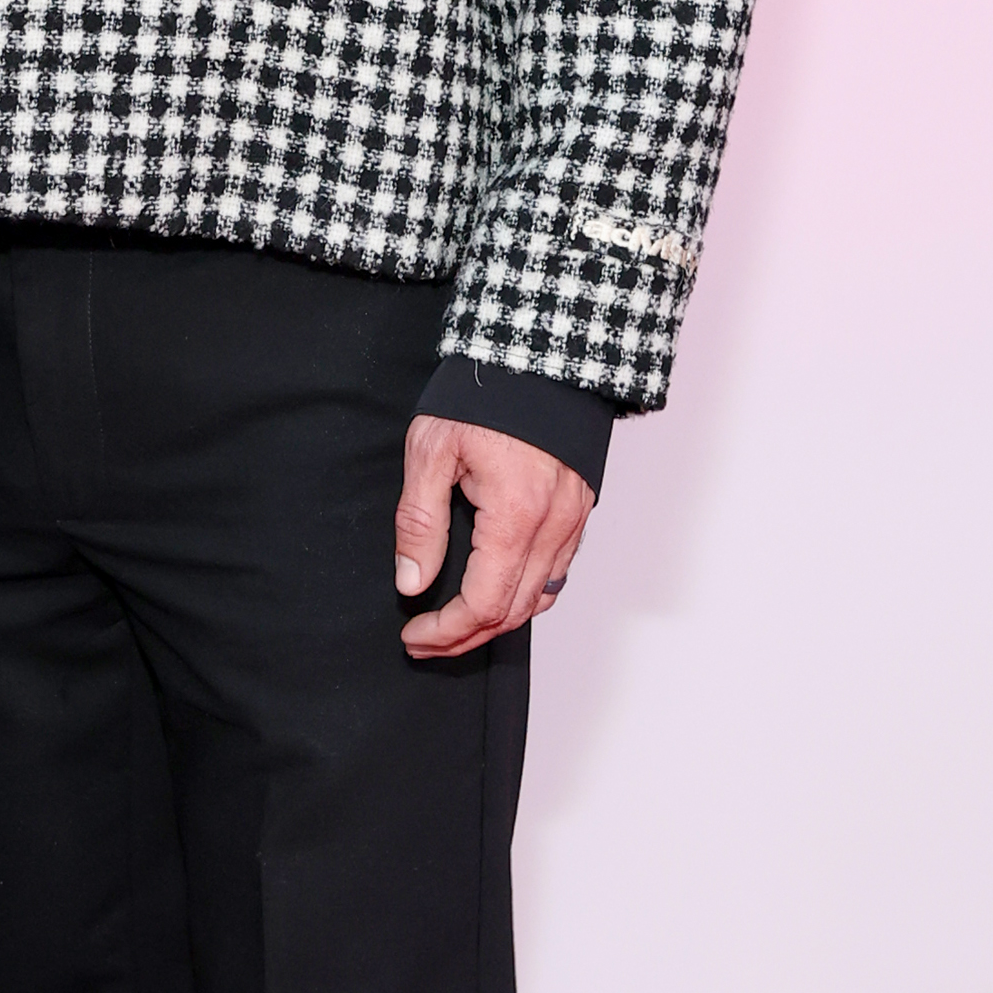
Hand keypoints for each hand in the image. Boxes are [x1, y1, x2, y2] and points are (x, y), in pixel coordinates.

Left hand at [393, 416, 589, 659]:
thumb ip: (419, 522)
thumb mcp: (432, 450)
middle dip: (466, 637)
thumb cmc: (485, 393)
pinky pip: (557, 571)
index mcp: (517, 515)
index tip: (414, 635)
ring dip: (497, 621)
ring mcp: (573, 519)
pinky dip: (525, 593)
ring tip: (455, 626)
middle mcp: (554, 526)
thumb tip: (412, 582)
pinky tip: (496, 590)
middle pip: (514, 612)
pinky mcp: (580, 509)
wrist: (542, 352)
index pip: (484, 604)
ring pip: (541, 598)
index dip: (447, 631)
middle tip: (425, 641)